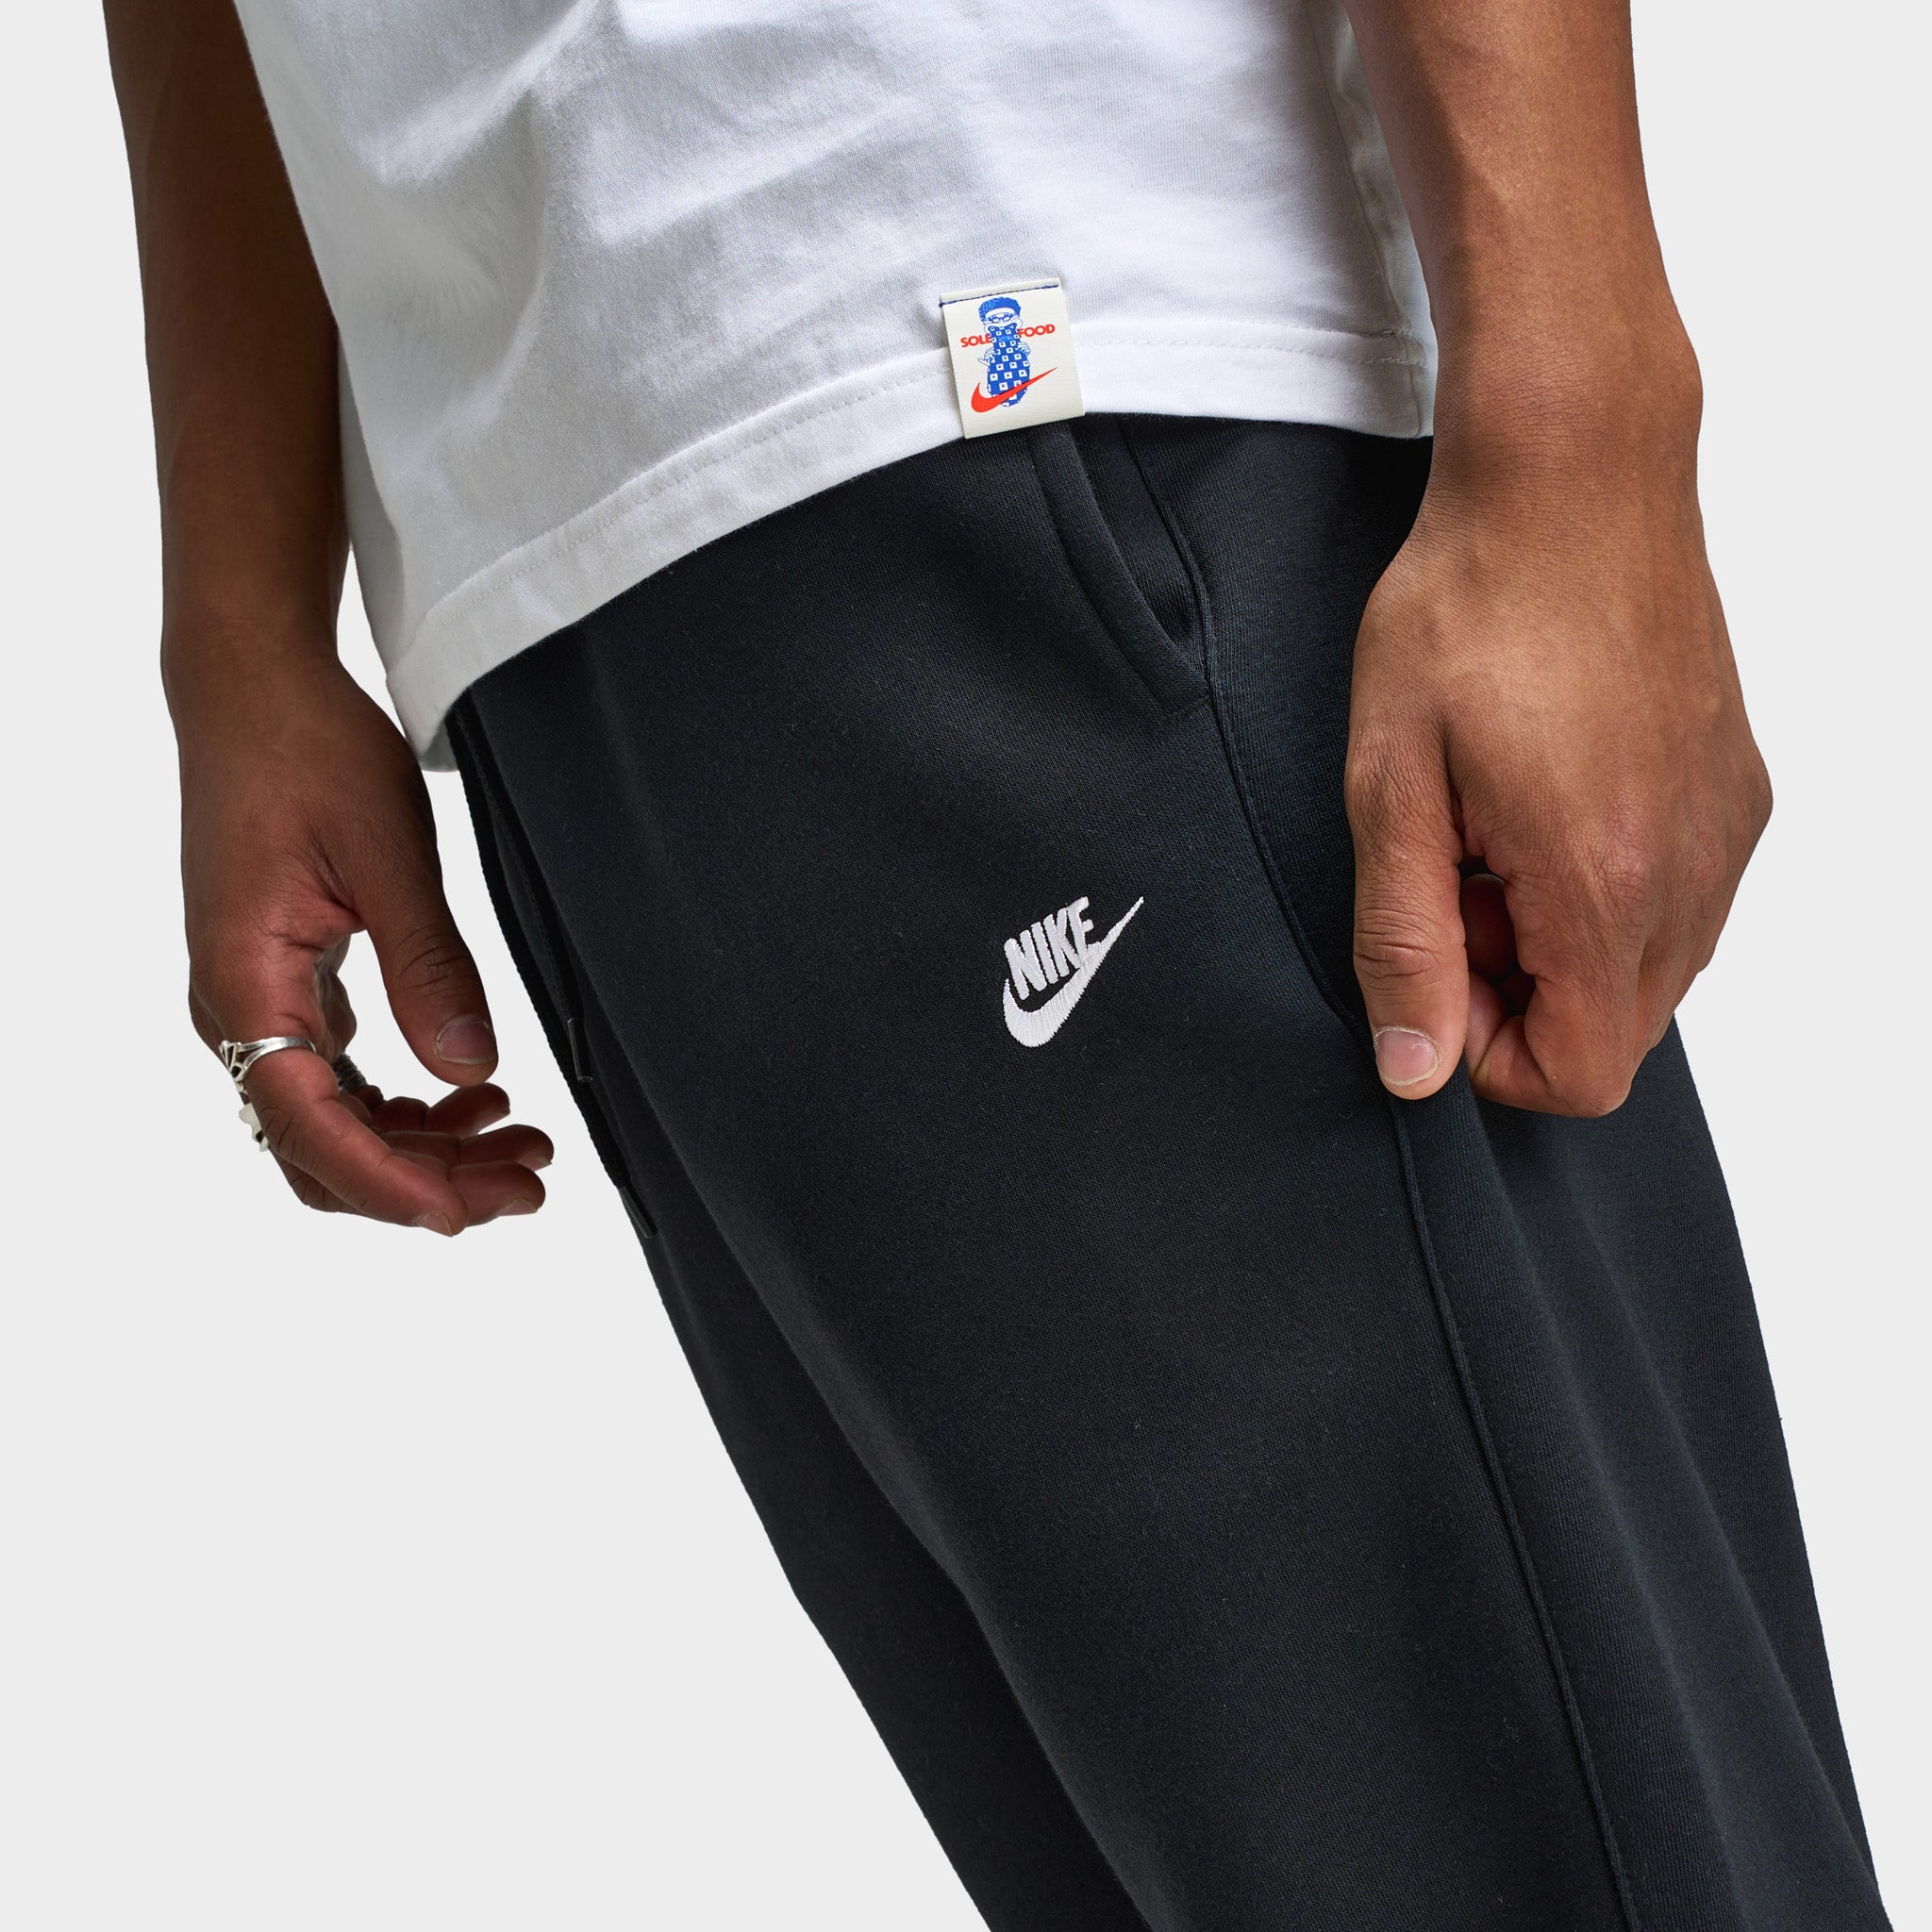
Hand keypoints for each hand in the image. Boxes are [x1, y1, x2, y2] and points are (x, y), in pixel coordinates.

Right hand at [172, 632, 549, 1229]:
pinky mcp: (284, 987)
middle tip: (531, 1180)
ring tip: (522, 1142)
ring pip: (336, 1122)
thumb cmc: (308, 751)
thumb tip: (470, 1070)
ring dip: (426, 1147)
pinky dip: (406, 1103)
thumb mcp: (389, 853)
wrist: (252, 689)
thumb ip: (430, 967)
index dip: (391, 1184)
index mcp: (244, 983)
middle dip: (428, 1181)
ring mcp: (256, 1004)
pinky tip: (474, 1094)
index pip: (311, 1126)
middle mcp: (237, 1009)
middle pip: (323, 1147)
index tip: (467, 1214)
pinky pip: (339, 1080)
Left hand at [1344, 349, 1771, 1115]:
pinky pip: (1679, 902)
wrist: (1573, 477)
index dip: (1487, 1052)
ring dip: (1558, 943)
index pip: (1579, 1076)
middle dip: (1519, 996)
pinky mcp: (1738, 790)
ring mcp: (1727, 829)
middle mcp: (1694, 868)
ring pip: (1649, 973)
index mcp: (1605, 879)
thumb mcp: (1390, 785)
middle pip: (1616, 1035)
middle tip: (1451, 884)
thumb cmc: (1468, 609)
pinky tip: (1543, 799)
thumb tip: (1415, 1070)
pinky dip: (1607, 891)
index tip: (1432, 959)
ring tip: (1491, 833)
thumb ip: (1403, 943)